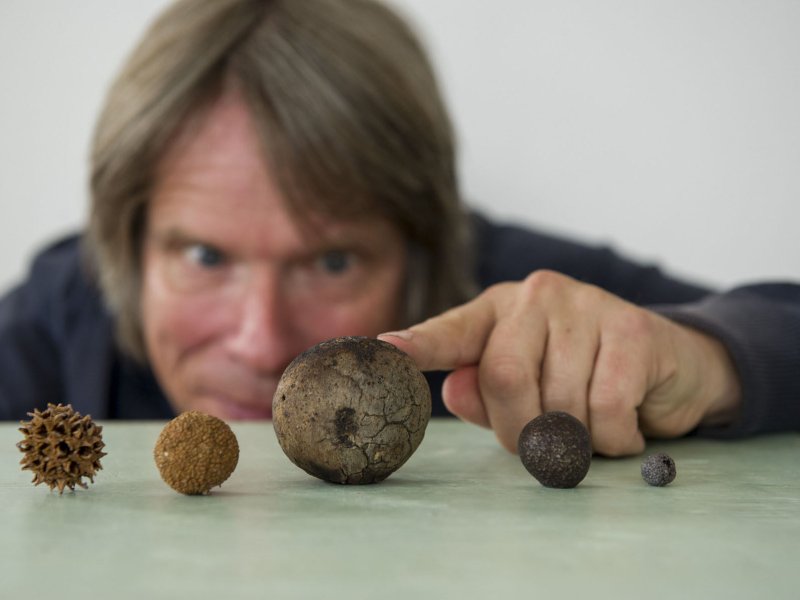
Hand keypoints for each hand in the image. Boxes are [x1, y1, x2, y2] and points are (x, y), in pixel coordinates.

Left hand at [379, 270, 740, 455]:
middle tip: (544, 446)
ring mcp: (586, 305)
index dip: (418, 345)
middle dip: (521, 430)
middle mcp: (537, 297)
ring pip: (558, 400)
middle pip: (504, 377)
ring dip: (574, 440)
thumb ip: (484, 393)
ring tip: (591, 429)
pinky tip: (622, 429)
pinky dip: (612, 439)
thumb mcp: (526, 389)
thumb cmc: (582, 379)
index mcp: (498, 311)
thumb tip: (452, 389)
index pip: (451, 330)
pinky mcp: (632, 329)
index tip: (383, 351)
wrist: (669, 366)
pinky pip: (605, 409)